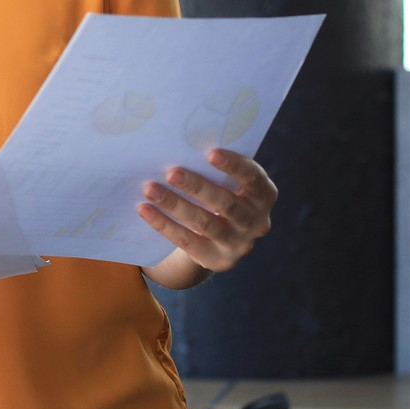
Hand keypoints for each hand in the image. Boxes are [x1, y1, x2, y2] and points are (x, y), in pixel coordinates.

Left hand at [136, 148, 276, 272]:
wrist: (219, 241)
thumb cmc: (219, 197)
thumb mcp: (227, 184)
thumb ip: (215, 170)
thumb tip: (179, 148)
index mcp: (264, 195)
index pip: (253, 178)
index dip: (234, 166)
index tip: (210, 153)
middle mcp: (257, 222)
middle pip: (226, 203)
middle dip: (197, 186)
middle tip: (171, 172)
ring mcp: (238, 244)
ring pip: (205, 223)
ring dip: (175, 205)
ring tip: (150, 189)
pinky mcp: (217, 260)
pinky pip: (187, 241)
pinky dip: (164, 224)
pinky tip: (145, 210)